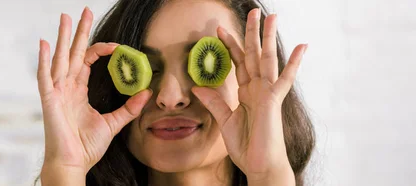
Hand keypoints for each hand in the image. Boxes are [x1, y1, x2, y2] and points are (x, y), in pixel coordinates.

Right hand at [37, 7, 151, 173]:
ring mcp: (56, 91)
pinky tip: (45, 43)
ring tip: (65, 17)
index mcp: (78, 90)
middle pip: (72, 52)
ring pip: (59, 58)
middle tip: (84, 11)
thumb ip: (129, 108)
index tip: (116, 45)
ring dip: (62, 37)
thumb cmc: (87, 146)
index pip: (87, 60)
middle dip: (78, 31)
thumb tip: (147, 93)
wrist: (73, 163)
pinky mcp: (49, 99)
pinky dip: (43, 59)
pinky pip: (45, 76)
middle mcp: (66, 87)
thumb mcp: (113, 123)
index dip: (100, 49)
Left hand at [192, 9, 306, 183]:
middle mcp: (258, 89)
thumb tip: (197, 87)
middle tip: (252, 11)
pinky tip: (301, 46)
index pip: (238, 62)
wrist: (259, 165)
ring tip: (271, 17)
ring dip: (269, 38)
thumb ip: (214, 102)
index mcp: (246, 92)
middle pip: (254, 54)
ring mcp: (267, 93)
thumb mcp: (224, 120)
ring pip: (268, 59)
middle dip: (252, 33)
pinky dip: (293, 63)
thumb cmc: (246, 146)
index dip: (230, 45)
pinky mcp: (273, 101)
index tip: (219, 29)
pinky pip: (284, 80)